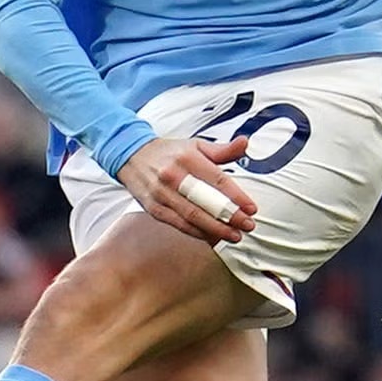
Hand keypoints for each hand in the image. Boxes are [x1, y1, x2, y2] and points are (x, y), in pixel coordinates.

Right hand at [117, 135, 257, 244]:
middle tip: (247, 226)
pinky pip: (178, 224)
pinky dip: (197, 233)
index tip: (252, 208)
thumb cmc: (169, 152)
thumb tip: (246, 143)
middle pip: (205, 202)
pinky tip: (212, 237)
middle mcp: (173, 176)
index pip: (217, 180)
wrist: (130, 156)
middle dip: (229, 217)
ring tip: (234, 235)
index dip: (237, 196)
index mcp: (187, 157)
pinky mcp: (153, 208)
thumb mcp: (195, 145)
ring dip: (215, 229)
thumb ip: (222, 149)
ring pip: (192, 216)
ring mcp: (161, 194)